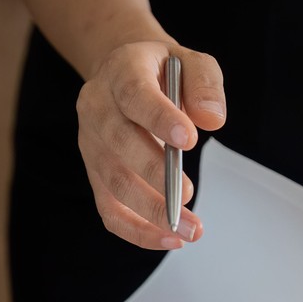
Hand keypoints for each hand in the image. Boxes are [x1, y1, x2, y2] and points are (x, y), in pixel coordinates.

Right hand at [77, 41, 227, 248]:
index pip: (134, 94)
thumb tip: (212, 119)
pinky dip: (136, 230)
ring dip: (150, 210)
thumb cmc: (163, 71)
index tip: (190, 141)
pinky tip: (168, 239)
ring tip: (189, 230)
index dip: (159, 118)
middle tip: (189, 195)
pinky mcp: (95, 172)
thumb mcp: (191, 62)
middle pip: (119, 142)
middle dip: (155, 174)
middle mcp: (97, 106)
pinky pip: (108, 208)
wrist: (124, 73)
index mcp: (121, 71)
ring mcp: (91, 142)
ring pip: (113, 181)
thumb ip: (204, 84)